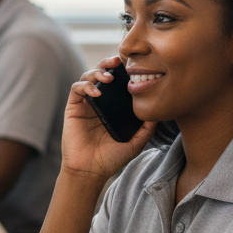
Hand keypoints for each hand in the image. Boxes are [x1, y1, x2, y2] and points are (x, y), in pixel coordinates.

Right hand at [61, 56, 155, 181]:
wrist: (90, 171)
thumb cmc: (111, 158)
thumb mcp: (135, 143)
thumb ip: (147, 128)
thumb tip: (159, 112)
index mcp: (113, 107)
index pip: (118, 83)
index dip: (123, 71)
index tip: (133, 66)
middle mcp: (99, 102)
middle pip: (102, 73)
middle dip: (108, 64)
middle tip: (118, 61)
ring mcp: (85, 104)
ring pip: (88, 77)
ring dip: (97, 72)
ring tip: (108, 77)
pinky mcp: (73, 107)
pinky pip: (77, 89)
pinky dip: (86, 86)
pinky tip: (97, 91)